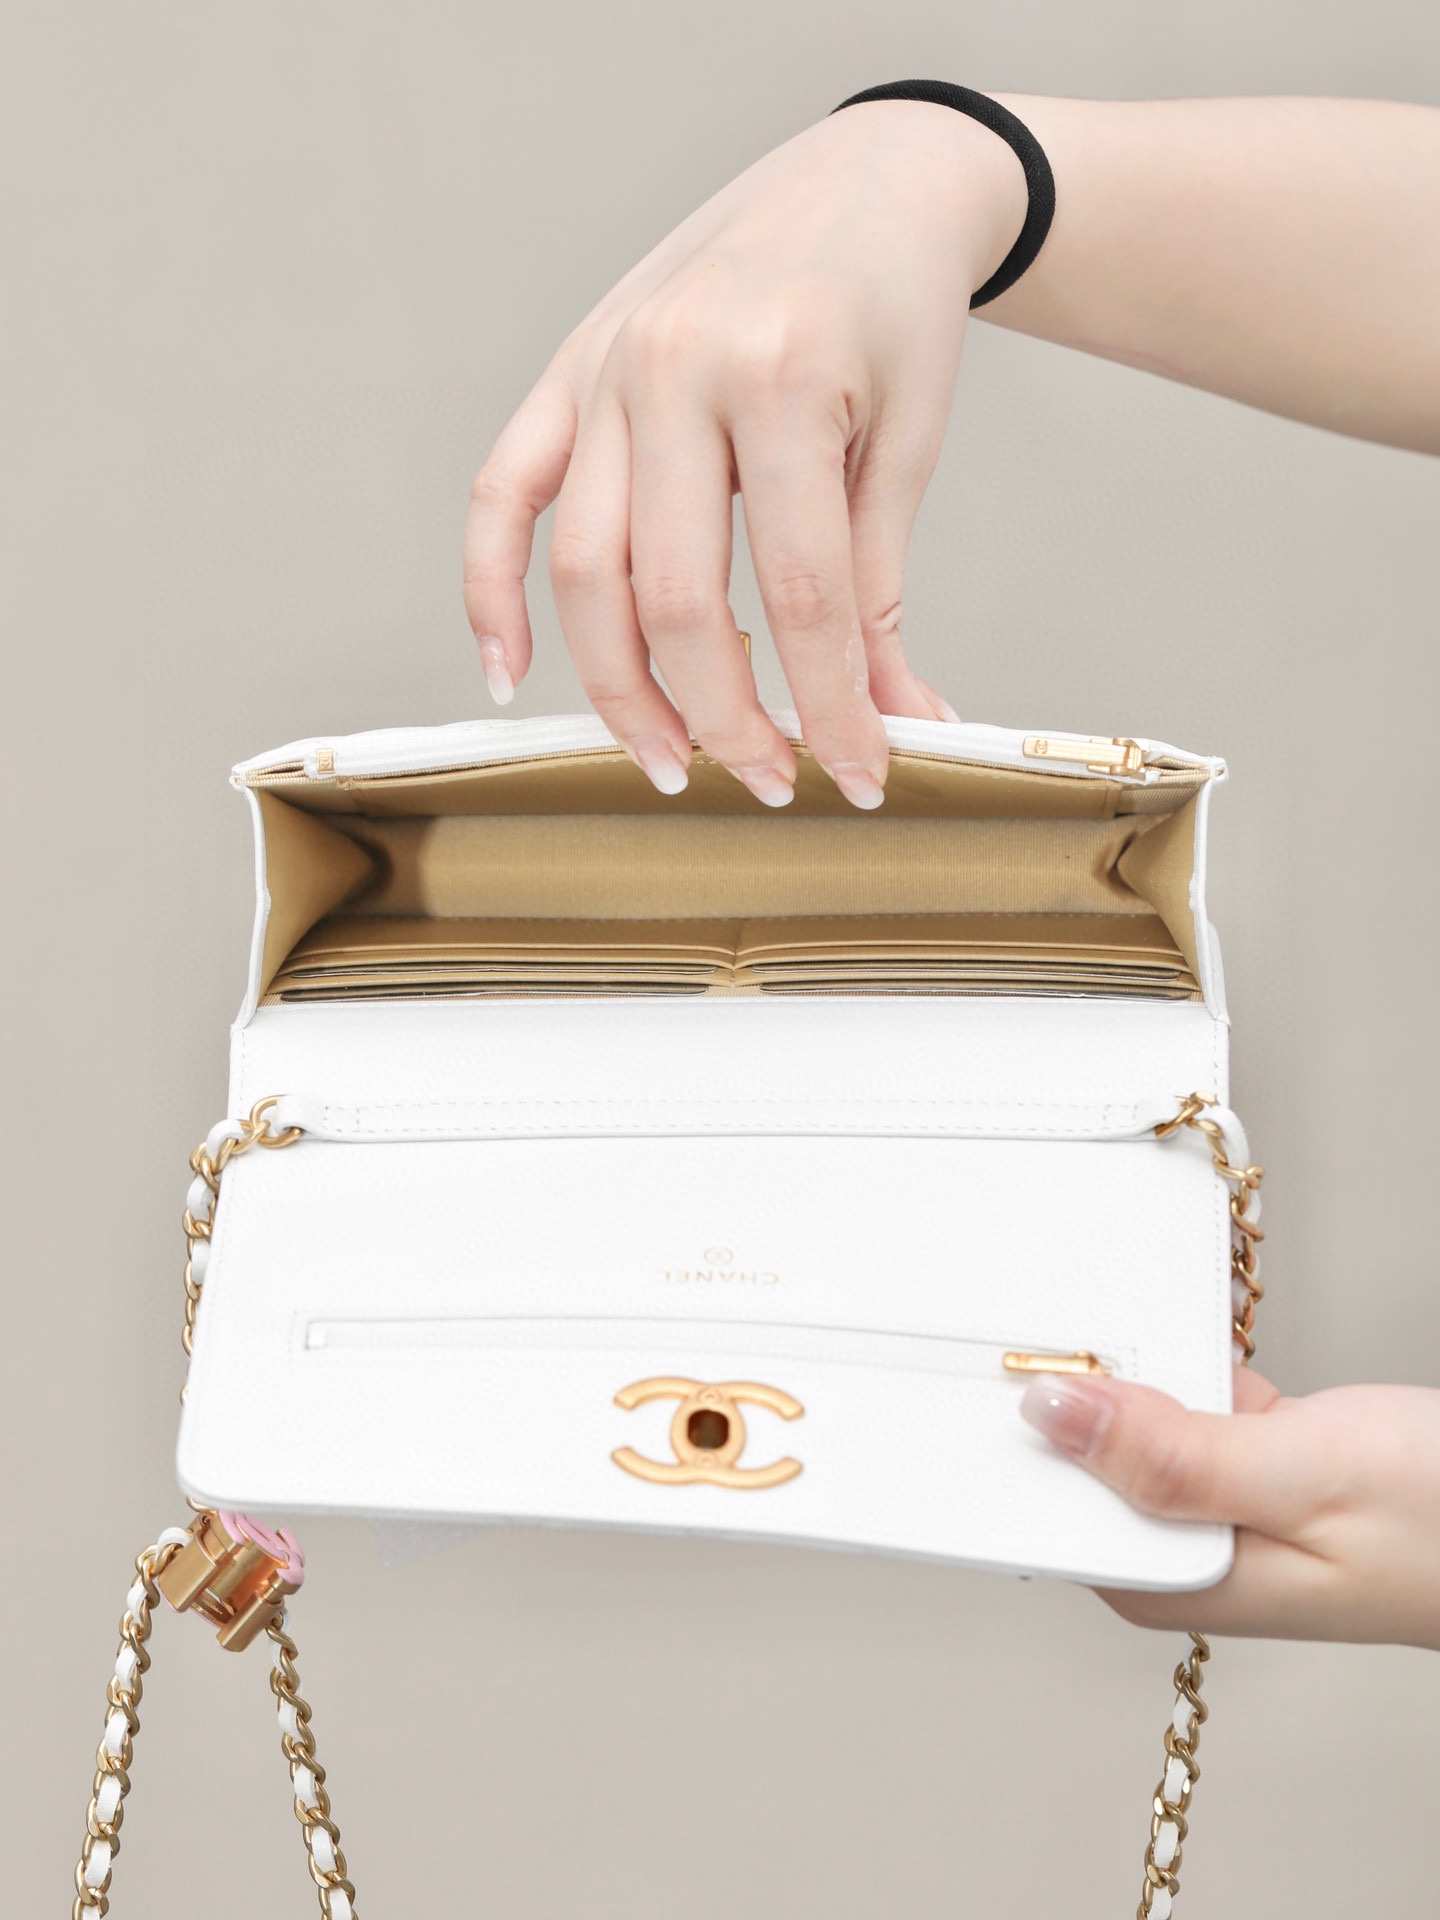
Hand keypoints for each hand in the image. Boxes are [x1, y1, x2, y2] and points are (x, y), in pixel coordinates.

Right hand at [463, 101, 1024, 805]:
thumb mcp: (907, 443)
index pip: (798, 596)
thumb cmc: (895, 309)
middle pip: (672, 599)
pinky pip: (501, 495)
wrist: (864, 176)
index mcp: (779, 379)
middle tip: (767, 782)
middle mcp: (672, 371)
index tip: (861, 776)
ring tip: (667, 759)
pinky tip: (508, 671)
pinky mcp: (565, 371)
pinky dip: (490, 591)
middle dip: (721, 718)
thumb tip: (897, 721)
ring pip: (581, 571)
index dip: (830, 707)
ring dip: (619, 688)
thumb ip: (880, 589)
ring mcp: (604, 369)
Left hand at [1019, 1366, 1439, 1648]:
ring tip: (1138, 1330)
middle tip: (1090, 1334)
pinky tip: (1190, 1342)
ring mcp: (1218, 1505)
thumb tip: (1054, 1418)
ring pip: (1132, 1422)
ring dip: (1134, 1371)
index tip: (1010, 1366)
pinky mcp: (1248, 1463)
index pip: (1052, 1512)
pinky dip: (1186, 1366)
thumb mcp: (1299, 1477)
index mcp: (1177, 1583)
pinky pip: (1186, 1404)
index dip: (1019, 1436)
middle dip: (1078, 1389)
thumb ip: (1172, 1455)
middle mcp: (1188, 1552)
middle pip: (1081, 1459)